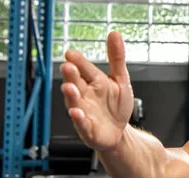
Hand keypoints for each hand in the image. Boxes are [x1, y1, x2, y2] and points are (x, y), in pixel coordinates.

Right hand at [60, 32, 133, 150]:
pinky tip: (76, 112)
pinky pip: (81, 123)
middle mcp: (84, 95)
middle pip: (75, 83)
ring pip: (74, 102)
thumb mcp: (121, 80)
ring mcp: (84, 112)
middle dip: (71, 75)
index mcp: (93, 82)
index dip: (79, 62)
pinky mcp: (87, 129)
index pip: (84, 69)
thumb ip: (116, 58)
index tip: (71, 53)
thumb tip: (115, 34)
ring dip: (71, 95)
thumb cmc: (116, 106)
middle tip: (67, 66)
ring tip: (69, 87)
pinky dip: (78, 118)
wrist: (118, 132)